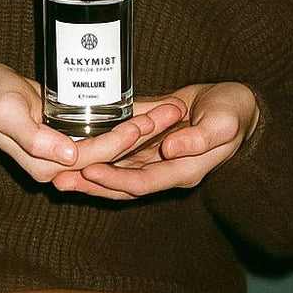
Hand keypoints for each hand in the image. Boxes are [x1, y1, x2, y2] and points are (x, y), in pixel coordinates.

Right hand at [0, 63, 186, 185]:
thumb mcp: (3, 112)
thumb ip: (32, 137)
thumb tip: (68, 156)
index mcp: (46, 164)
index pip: (93, 157)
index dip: (120, 142)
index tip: (144, 124)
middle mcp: (62, 163)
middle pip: (111, 153)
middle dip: (145, 134)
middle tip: (174, 112)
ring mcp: (68, 151)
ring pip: (115, 144)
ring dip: (145, 129)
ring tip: (174, 109)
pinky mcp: (73, 137)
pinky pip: (108, 132)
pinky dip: (130, 120)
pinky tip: (154, 107)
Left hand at [51, 82, 259, 199]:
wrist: (236, 106)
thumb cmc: (233, 113)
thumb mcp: (223, 122)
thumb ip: (201, 138)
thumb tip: (172, 148)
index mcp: (183, 170)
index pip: (141, 182)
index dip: (113, 178)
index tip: (88, 171)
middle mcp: (166, 171)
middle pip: (121, 186)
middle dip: (90, 185)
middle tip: (58, 180)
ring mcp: (156, 162)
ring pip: (115, 175)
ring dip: (87, 176)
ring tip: (56, 175)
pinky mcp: (149, 148)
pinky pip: (119, 159)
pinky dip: (98, 159)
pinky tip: (74, 156)